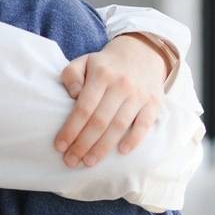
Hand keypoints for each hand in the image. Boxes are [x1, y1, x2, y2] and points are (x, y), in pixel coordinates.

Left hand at [55, 36, 167, 166]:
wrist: (142, 52)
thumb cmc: (107, 64)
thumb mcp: (84, 61)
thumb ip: (71, 75)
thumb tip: (73, 95)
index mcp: (101, 75)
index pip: (83, 108)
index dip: (71, 129)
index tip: (60, 146)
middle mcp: (121, 85)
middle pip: (99, 121)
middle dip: (83, 144)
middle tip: (71, 161)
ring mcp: (139, 95)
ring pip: (119, 126)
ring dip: (103, 148)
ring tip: (89, 162)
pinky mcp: (154, 103)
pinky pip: (144, 125)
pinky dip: (134, 140)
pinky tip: (121, 152)